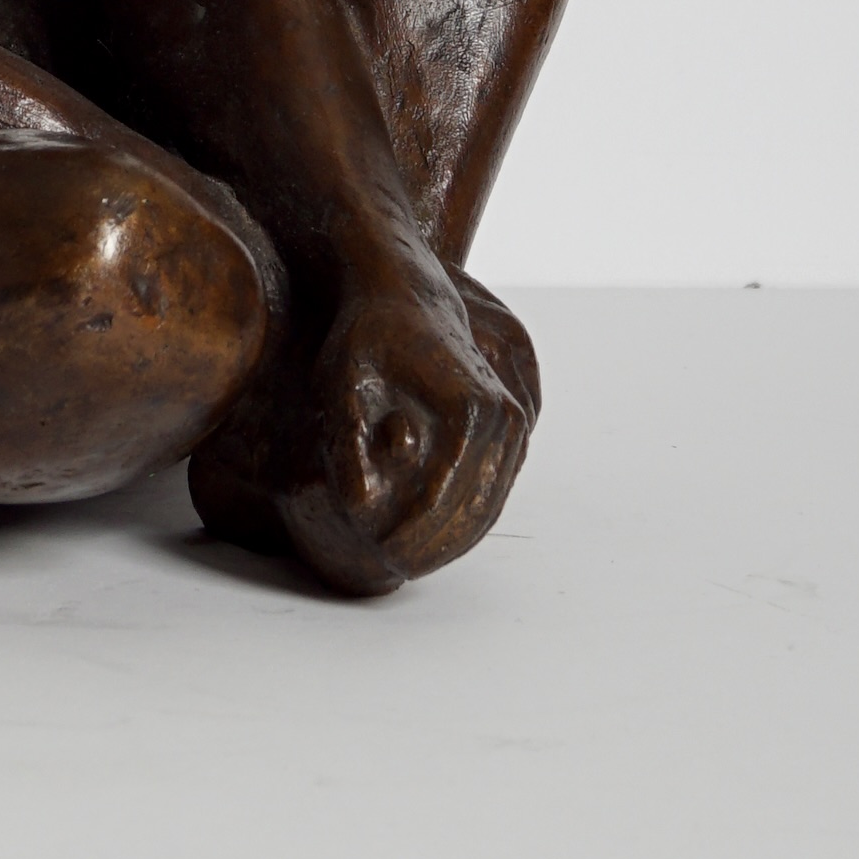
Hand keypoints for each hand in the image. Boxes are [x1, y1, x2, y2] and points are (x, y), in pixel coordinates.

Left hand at [190, 263, 533, 595]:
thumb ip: (348, 446)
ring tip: (410, 557)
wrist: (401, 290)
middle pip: (475, 506)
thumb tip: (358, 508)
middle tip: (395, 568)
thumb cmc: (364, 336)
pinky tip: (432, 531)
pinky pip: (495, 484)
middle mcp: (503, 414)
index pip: (443, 498)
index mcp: (467, 407)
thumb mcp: (342, 384)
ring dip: (455, 536)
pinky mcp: (514, 421)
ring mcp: (516, 418)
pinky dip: (468, 514)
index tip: (380, 556)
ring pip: (490, 501)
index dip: (411, 534)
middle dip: (435, 544)